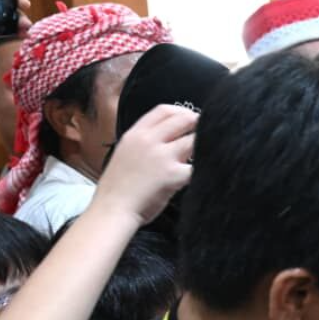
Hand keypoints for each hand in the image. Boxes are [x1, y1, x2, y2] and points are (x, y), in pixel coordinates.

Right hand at [93, 105, 196, 226]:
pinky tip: (203, 172)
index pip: (163, 110)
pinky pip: (197, 166)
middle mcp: (149, 141)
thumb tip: (171, 140)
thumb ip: (145, 143)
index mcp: (135, 134)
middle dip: (198, 124)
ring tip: (204, 154)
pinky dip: (203, 168)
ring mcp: (162, 157)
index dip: (181, 111)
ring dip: (202, 146)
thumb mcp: (125, 153)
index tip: (190, 118)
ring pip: (194, 140)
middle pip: (183, 120)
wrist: (112, 209)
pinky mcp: (173, 175)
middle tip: (206, 133)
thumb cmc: (118, 188)